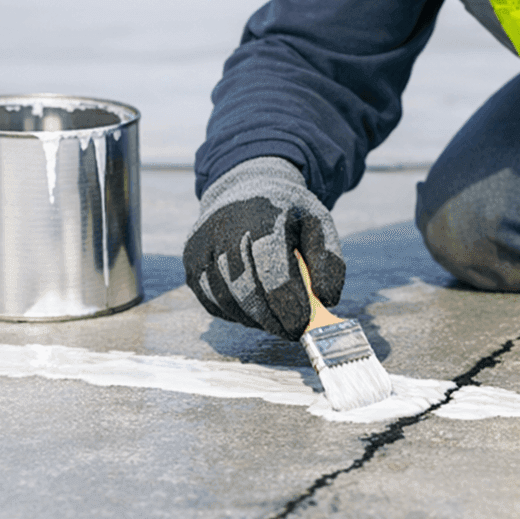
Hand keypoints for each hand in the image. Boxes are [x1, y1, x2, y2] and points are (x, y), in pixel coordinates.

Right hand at [182, 156, 344, 339]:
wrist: (245, 187)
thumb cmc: (287, 212)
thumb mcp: (318, 224)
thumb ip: (328, 260)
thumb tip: (327, 300)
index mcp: (264, 218)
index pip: (273, 271)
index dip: (289, 305)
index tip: (303, 325)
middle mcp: (226, 230)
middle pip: (246, 291)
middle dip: (272, 320)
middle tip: (292, 331)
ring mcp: (203, 246)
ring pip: (226, 300)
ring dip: (254, 320)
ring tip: (276, 321)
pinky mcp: (191, 262)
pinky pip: (211, 301)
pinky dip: (234, 314)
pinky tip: (254, 312)